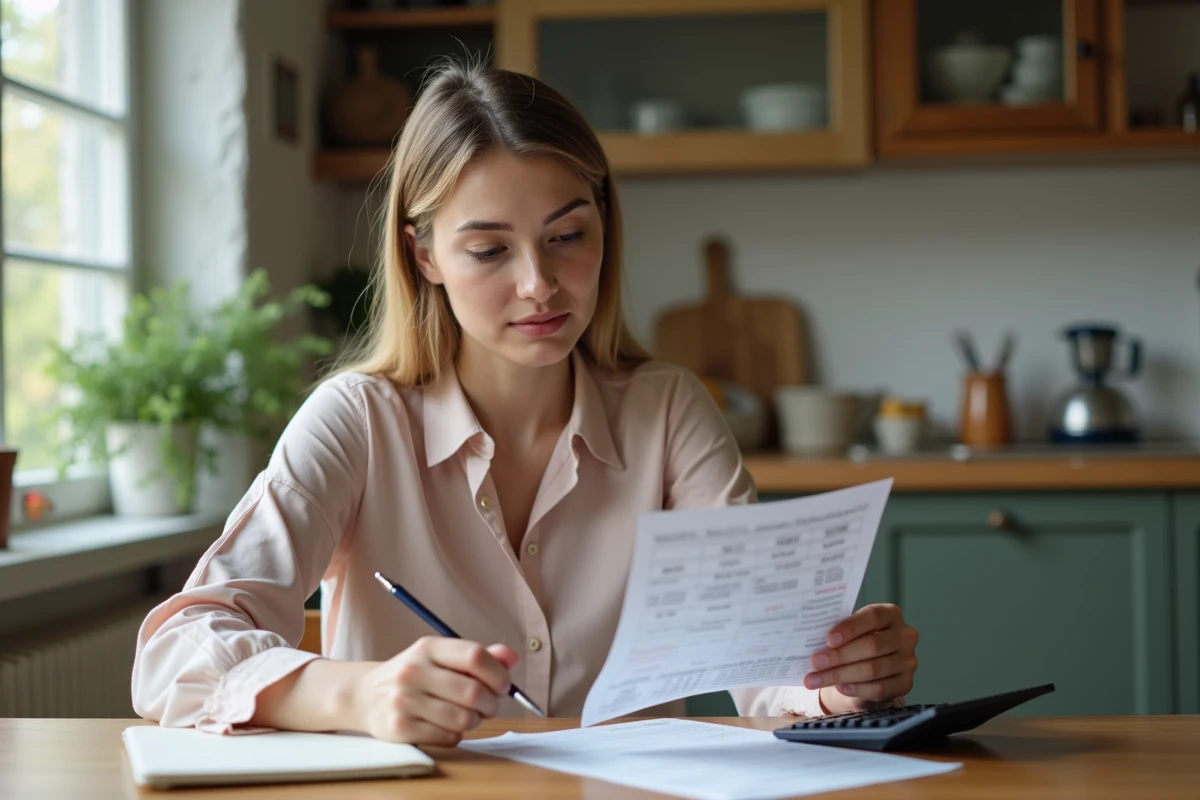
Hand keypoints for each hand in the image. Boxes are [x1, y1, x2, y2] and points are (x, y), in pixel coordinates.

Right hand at [352, 636, 518, 745]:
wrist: (365, 695)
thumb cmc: (414, 675)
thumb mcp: (441, 657)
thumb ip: (479, 656)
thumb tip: (512, 658)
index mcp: (428, 648)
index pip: (475, 656)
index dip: (498, 674)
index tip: (502, 685)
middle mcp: (413, 671)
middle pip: (474, 692)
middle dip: (491, 704)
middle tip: (489, 706)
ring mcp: (404, 701)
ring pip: (464, 719)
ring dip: (474, 721)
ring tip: (467, 716)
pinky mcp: (399, 728)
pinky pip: (448, 738)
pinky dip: (456, 735)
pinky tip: (446, 725)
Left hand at [803, 604, 918, 715]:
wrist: (871, 666)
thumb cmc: (856, 641)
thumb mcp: (850, 630)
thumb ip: (839, 631)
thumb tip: (812, 638)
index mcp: (891, 614)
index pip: (873, 617)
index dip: (850, 628)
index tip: (829, 639)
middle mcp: (905, 636)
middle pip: (872, 645)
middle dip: (839, 656)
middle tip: (815, 662)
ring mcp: (908, 661)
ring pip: (872, 669)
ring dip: (840, 675)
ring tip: (816, 678)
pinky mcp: (906, 683)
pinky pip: (879, 689)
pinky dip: (856, 689)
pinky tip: (839, 687)